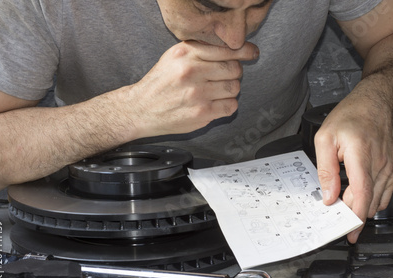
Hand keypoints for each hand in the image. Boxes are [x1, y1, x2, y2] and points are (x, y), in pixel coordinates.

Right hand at [120, 41, 258, 137]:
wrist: (140, 109)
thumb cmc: (160, 84)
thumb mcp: (173, 57)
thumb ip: (199, 50)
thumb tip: (232, 48)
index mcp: (186, 53)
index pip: (226, 49)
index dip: (244, 51)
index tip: (252, 52)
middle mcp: (191, 71)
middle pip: (234, 68)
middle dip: (233, 73)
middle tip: (223, 78)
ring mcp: (197, 93)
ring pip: (234, 87)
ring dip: (230, 90)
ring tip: (217, 92)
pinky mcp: (201, 113)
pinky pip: (231, 106)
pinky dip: (228, 105)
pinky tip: (216, 104)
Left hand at [314, 98, 392, 242]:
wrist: (376, 105)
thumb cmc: (350, 118)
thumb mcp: (325, 139)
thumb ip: (325, 170)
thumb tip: (329, 196)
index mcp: (361, 155)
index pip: (362, 193)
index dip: (356, 217)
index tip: (350, 233)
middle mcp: (380, 164)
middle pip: (369, 202)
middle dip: (354, 216)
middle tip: (338, 221)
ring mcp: (390, 168)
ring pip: (377, 201)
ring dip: (362, 208)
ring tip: (346, 206)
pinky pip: (384, 194)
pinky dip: (371, 200)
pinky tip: (358, 196)